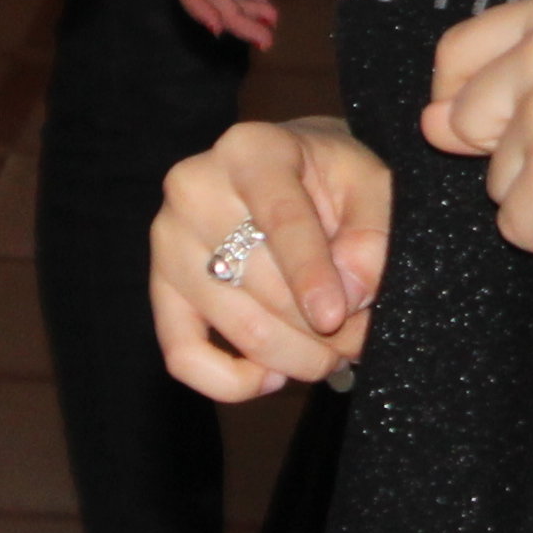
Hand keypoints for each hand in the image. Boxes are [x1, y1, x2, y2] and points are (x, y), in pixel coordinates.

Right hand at [150, 115, 394, 399]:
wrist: (287, 175)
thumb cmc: (331, 178)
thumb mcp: (370, 183)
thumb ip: (372, 232)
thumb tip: (350, 292)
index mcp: (249, 150)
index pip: (279, 218)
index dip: (310, 273)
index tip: (337, 317)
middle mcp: (194, 188)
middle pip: (260, 282)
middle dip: (321, 328)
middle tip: (363, 340)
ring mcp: (168, 241)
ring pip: (236, 326)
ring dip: (296, 357)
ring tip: (334, 354)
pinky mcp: (160, 288)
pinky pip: (183, 355)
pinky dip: (232, 382)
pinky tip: (274, 376)